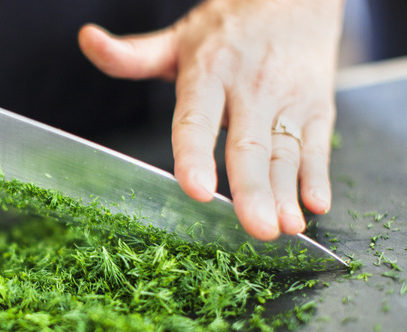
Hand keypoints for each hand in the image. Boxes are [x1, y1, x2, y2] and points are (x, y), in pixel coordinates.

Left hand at [79, 0, 343, 239]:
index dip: (195, 155)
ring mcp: (287, 100)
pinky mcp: (317, 108)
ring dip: (286, 192)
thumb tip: (87, 40)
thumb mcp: (177, 40)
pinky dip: (318, 176)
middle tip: (255, 228)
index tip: (195, 188)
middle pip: (249, 146)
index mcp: (208, 75)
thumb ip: (133, 56)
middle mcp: (250, 89)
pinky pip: (318, 146)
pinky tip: (316, 204)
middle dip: (253, 190)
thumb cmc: (228, 29)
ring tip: (285, 228)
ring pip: (285, 153)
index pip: (197, 120)